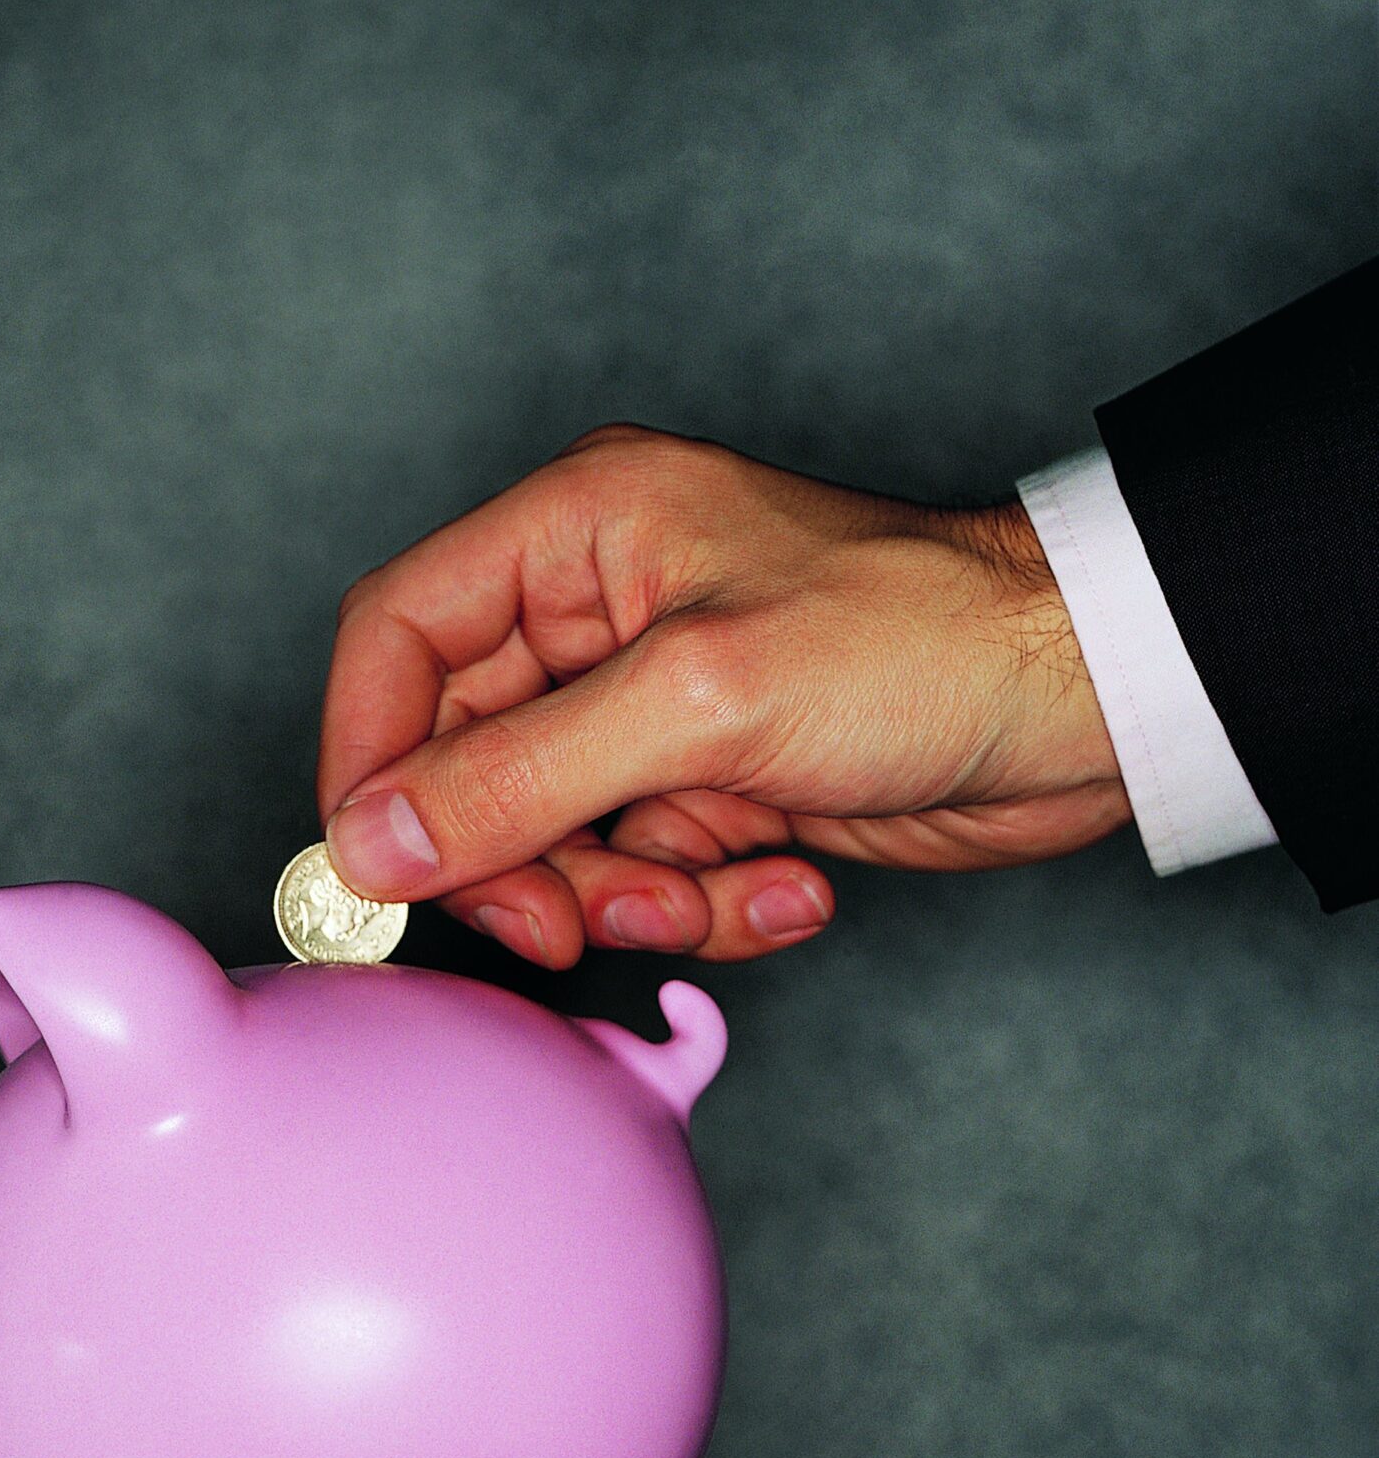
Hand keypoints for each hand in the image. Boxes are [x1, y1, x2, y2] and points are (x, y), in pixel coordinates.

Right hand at [316, 426, 1127, 965]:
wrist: (1091, 708)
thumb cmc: (923, 642)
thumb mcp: (700, 704)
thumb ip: (518, 777)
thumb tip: (372, 841)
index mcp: (576, 534)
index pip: (395, 639)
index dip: (366, 758)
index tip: (381, 870)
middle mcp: (598, 617)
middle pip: (464, 765)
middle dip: (524, 863)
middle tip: (577, 924)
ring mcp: (654, 710)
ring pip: (553, 843)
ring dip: (628, 898)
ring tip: (722, 884)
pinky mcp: (712, 786)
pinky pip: (644, 876)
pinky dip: (706, 905)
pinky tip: (791, 883)